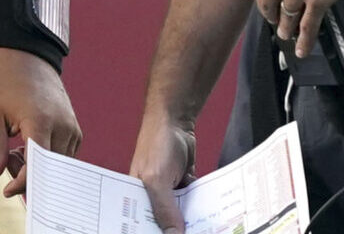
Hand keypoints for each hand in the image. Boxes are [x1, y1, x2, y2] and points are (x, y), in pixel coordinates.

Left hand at [0, 48, 81, 197]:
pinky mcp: (75, 129)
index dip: (22, 182)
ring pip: (57, 166)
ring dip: (35, 167)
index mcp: (40, 121)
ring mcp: (72, 128)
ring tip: (14, 150)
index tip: (7, 191)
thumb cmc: (7, 84)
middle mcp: (62, 126)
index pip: (36, 165)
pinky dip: (45, 159)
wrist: (29, 58)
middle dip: (27, 175)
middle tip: (6, 162)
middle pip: (49, 169)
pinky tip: (26, 146)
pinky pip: (62, 156)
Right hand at [129, 112, 195, 233]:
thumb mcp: (156, 180)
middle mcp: (149, 198)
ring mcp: (167, 193)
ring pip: (179, 217)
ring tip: (202, 230)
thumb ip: (164, 209)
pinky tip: (208, 221)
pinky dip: (199, 212)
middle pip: (161, 224)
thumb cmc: (156, 144)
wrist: (176, 121)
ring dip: (189, 223)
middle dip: (173, 231)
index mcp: (134, 198)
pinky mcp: (182, 187)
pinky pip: (191, 206)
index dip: (149, 232)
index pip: (139, 224)